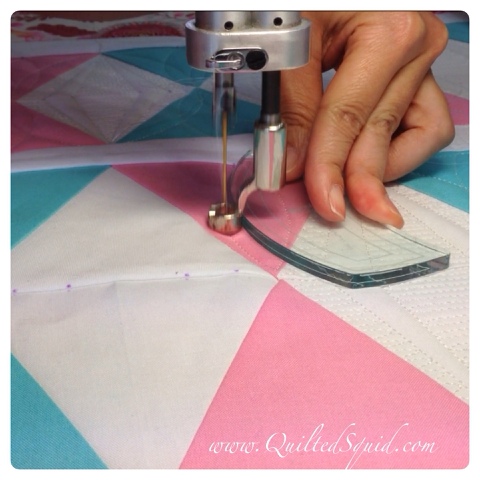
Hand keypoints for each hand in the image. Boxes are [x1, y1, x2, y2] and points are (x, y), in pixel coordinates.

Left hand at [281, 11, 453, 227]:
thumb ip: (293, 105)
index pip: (350, 117)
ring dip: (387, 166)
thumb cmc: (306, 3)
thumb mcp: (294, 41)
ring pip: (422, 136)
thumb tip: (291, 165)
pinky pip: (423, 126)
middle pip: (383, 132)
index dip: (329, 165)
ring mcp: (421, 63)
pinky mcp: (416, 76)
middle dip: (357, 178)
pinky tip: (367, 156)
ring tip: (353, 184)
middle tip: (333, 207)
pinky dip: (399, 149)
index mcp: (388, 32)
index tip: (321, 200)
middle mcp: (416, 47)